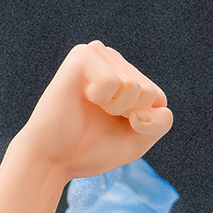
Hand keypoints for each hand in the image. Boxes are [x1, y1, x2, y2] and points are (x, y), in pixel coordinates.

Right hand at [17, 41, 172, 181]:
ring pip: (134, 86)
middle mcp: (113, 59)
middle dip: (127, 115)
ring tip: (90, 108)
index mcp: (126, 75)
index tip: (114, 127)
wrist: (52, 159)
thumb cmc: (90, 149)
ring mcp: (98, 54)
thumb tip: (150, 101)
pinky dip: (100, 99)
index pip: (158, 99)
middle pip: (148, 93)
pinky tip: (82, 98)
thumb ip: (160, 123)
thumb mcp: (136, 141)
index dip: (142, 124)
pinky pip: (113, 82)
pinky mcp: (82, 55)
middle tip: (98, 118)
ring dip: (114, 108)